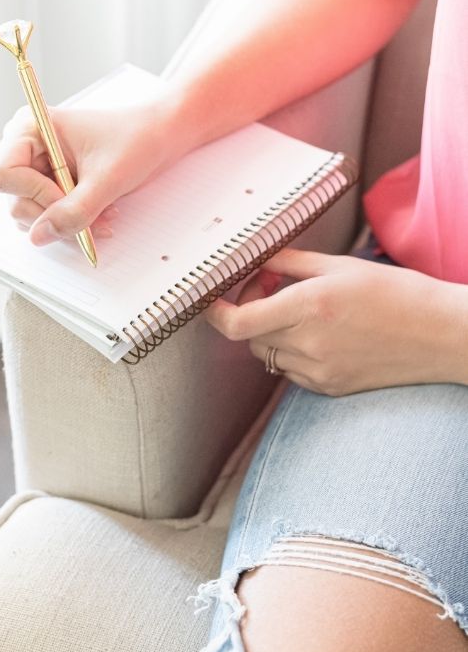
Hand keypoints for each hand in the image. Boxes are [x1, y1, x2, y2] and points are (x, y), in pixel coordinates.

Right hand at [0, 97, 177, 246]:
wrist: (160, 138)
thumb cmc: (136, 139)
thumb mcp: (107, 179)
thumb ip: (73, 211)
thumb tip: (39, 236)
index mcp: (30, 129)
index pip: (2, 176)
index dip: (34, 194)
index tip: (68, 197)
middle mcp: (27, 150)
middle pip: (16, 202)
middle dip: (57, 216)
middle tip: (93, 216)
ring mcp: (38, 171)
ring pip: (33, 218)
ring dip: (69, 224)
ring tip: (102, 215)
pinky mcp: (51, 188)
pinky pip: (50, 220)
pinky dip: (74, 225)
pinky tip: (99, 216)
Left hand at [205, 248, 467, 395]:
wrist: (442, 335)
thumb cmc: (397, 293)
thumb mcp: (341, 266)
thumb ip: (289, 264)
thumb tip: (255, 263)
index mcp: (310, 306)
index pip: (238, 323)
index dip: (215, 314)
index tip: (210, 302)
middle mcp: (309, 343)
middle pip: (249, 337)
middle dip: (249, 311)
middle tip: (271, 288)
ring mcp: (318, 371)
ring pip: (267, 354)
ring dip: (270, 333)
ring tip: (303, 312)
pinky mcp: (329, 388)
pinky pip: (290, 370)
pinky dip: (291, 352)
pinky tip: (322, 336)